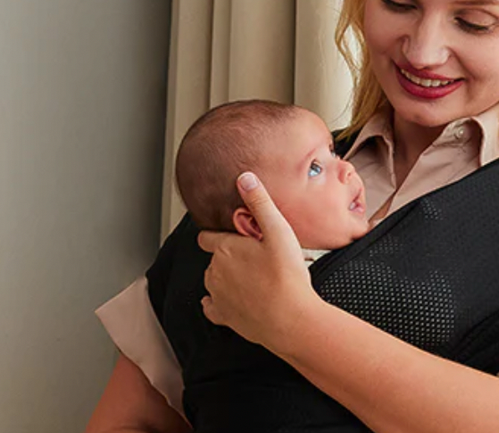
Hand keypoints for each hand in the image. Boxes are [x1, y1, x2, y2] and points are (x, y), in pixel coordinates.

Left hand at [199, 172, 319, 346]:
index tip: (237, 235)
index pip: (207, 236)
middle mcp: (214, 272)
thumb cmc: (287, 275)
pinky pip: (212, 306)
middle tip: (256, 257)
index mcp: (224, 249)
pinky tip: (234, 299)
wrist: (291, 320)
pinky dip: (219, 302)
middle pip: (214, 258)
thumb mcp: (278, 231)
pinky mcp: (224, 317)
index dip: (221, 234)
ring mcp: (217, 296)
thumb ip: (259, 203)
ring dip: (227, 277)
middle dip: (230, 255)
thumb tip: (244, 178)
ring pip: (214, 280)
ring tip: (254, 277)